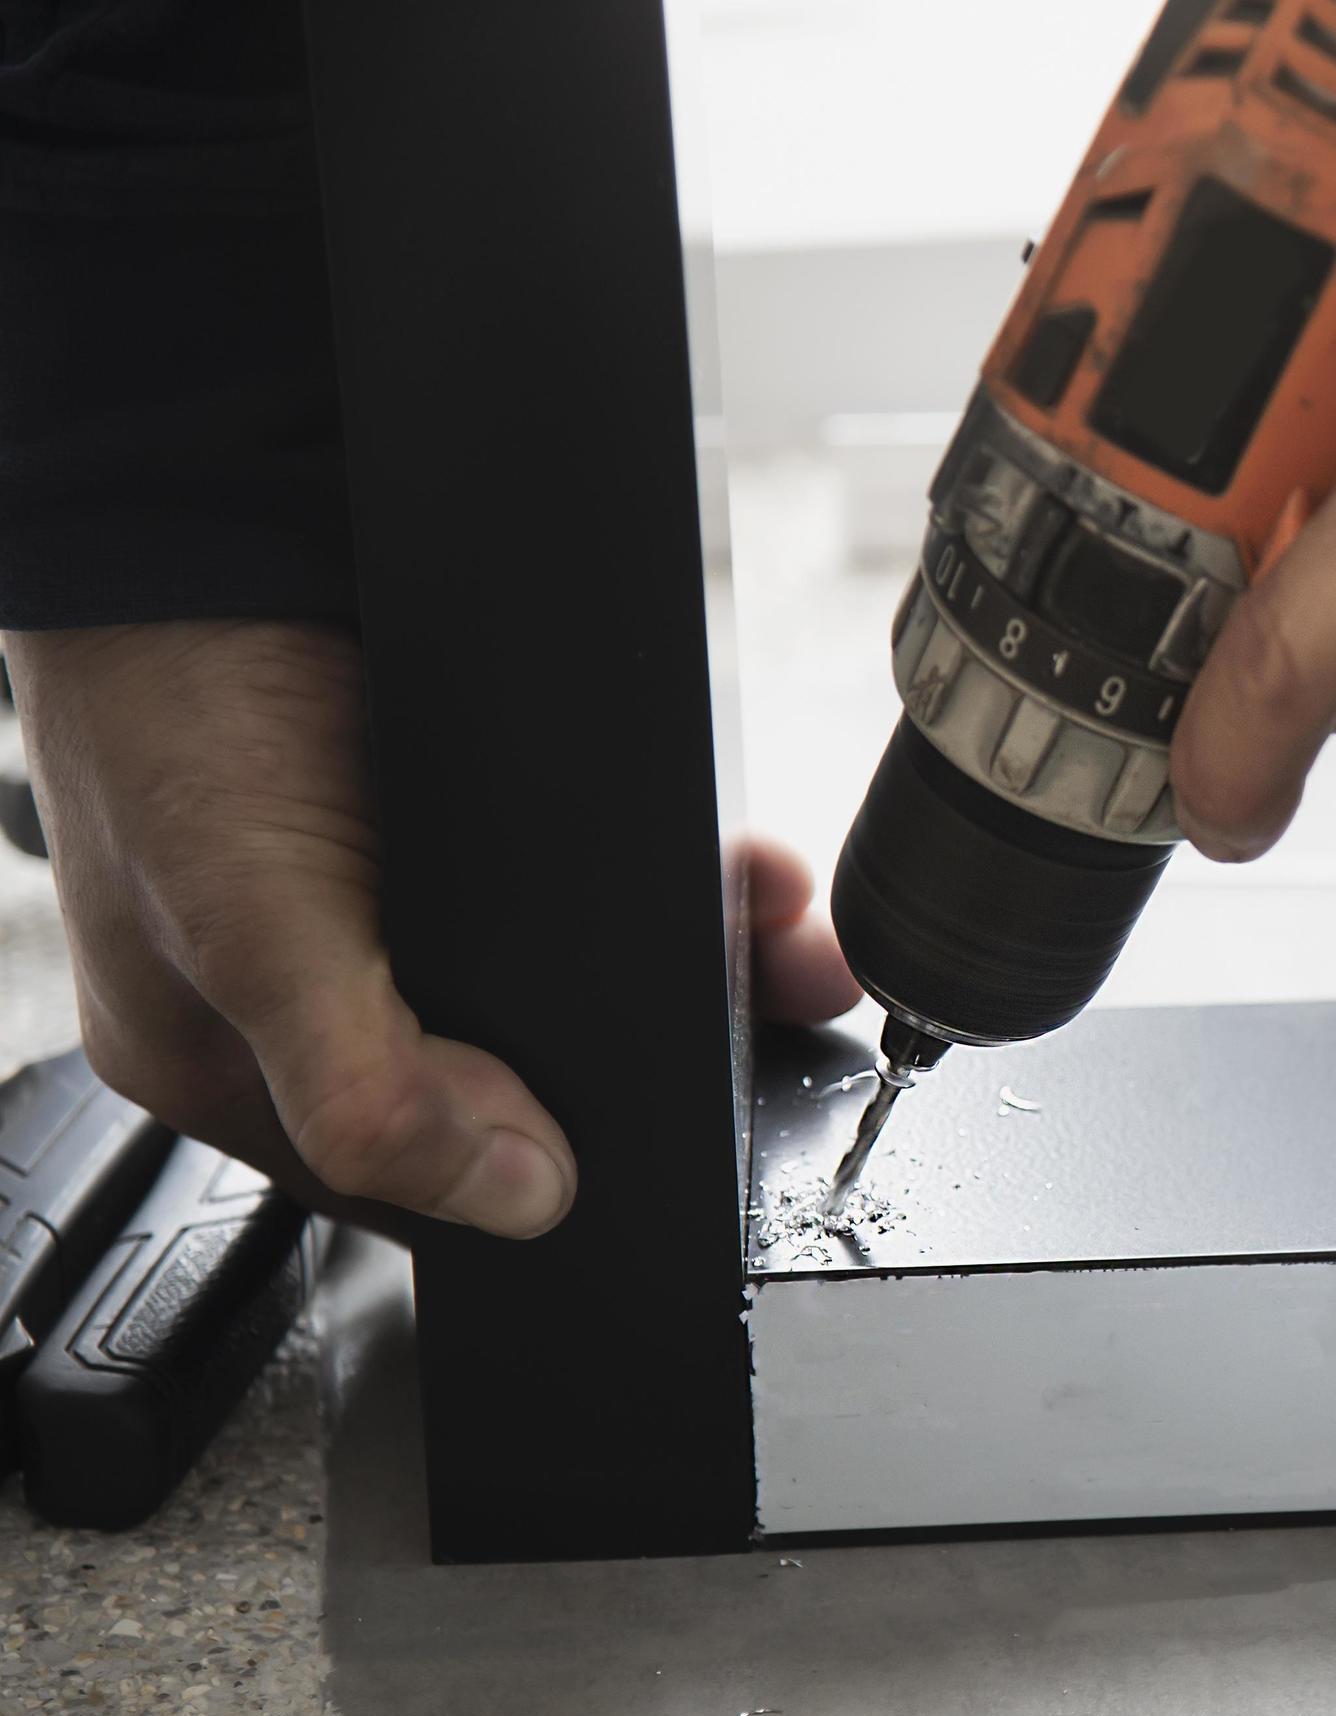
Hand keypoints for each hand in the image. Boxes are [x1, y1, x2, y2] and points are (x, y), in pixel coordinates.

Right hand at [3, 619, 857, 1236]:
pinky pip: (610, 875)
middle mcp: (334, 992)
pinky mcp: (478, 813)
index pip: (425, 1181)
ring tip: (785, 939)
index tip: (686, 1137)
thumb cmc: (160, 709)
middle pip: (529, 1077)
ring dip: (704, 962)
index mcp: (249, 1066)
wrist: (197, 511)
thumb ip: (364, 1085)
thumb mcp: (245, 932)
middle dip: (661, 1052)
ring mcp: (410, 898)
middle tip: (775, 1012)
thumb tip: (517, 1194)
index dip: (554, 1175)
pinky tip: (748, 877)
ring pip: (587, 976)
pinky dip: (693, 878)